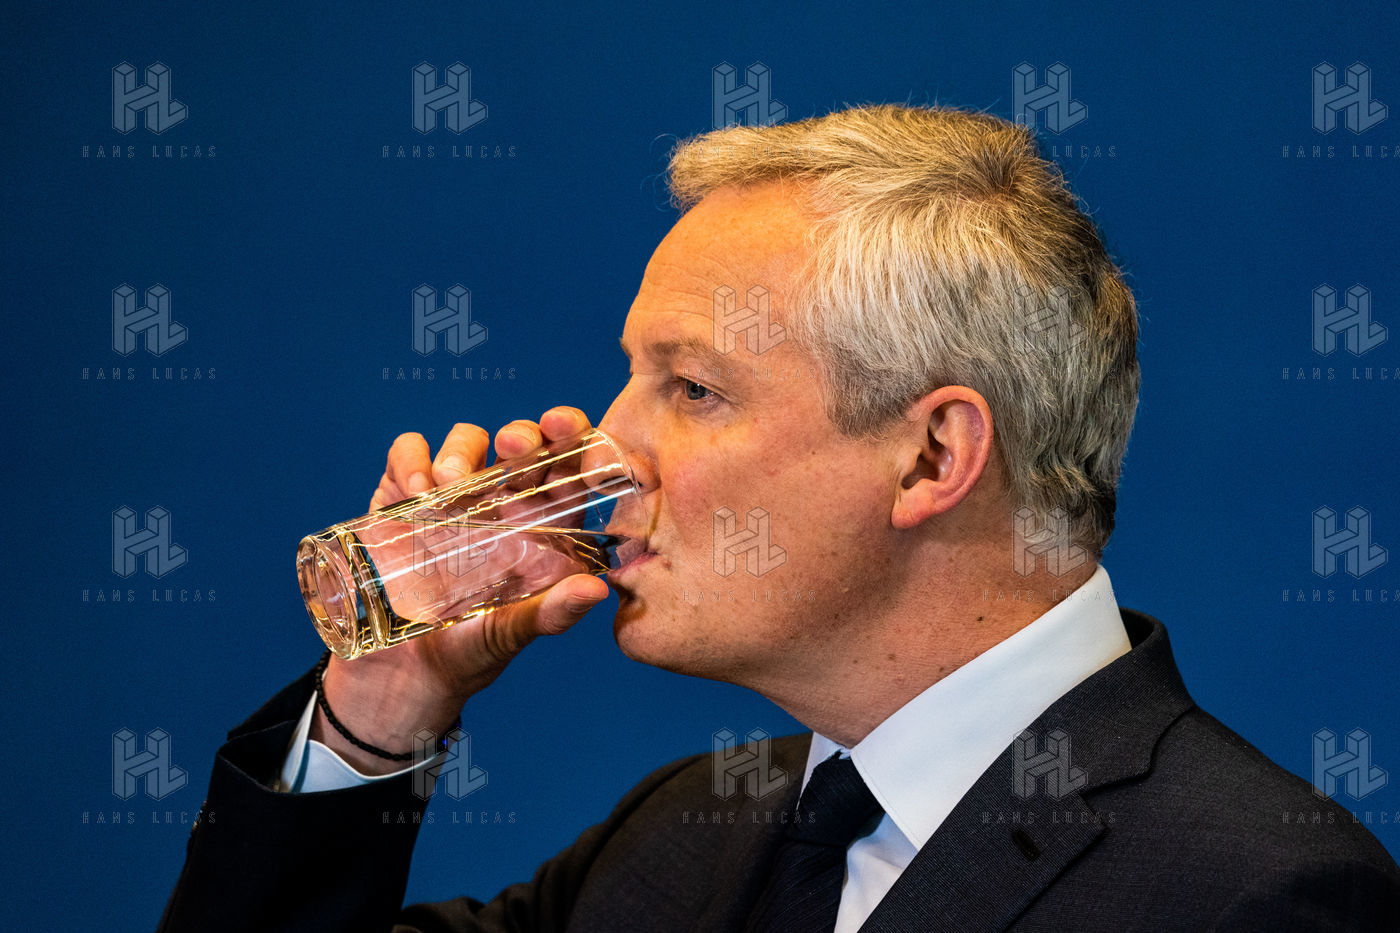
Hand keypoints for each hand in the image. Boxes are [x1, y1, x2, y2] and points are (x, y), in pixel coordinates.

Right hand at [311, 406, 610, 773]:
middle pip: (524, 445)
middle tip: (515, 446)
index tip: (570, 435)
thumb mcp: (512, 635)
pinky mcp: (401, 499)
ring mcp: (452, 498)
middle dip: (525, 433)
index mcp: (544, 528)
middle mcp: (502, 504)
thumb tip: (597, 591)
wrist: (399, 677)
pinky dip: (412, 458)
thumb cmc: (468, 655)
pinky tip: (415, 491)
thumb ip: (552, 614)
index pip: (571, 471)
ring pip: (469, 441)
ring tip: (450, 483)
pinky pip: (409, 454)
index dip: (579, 442)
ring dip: (463, 449)